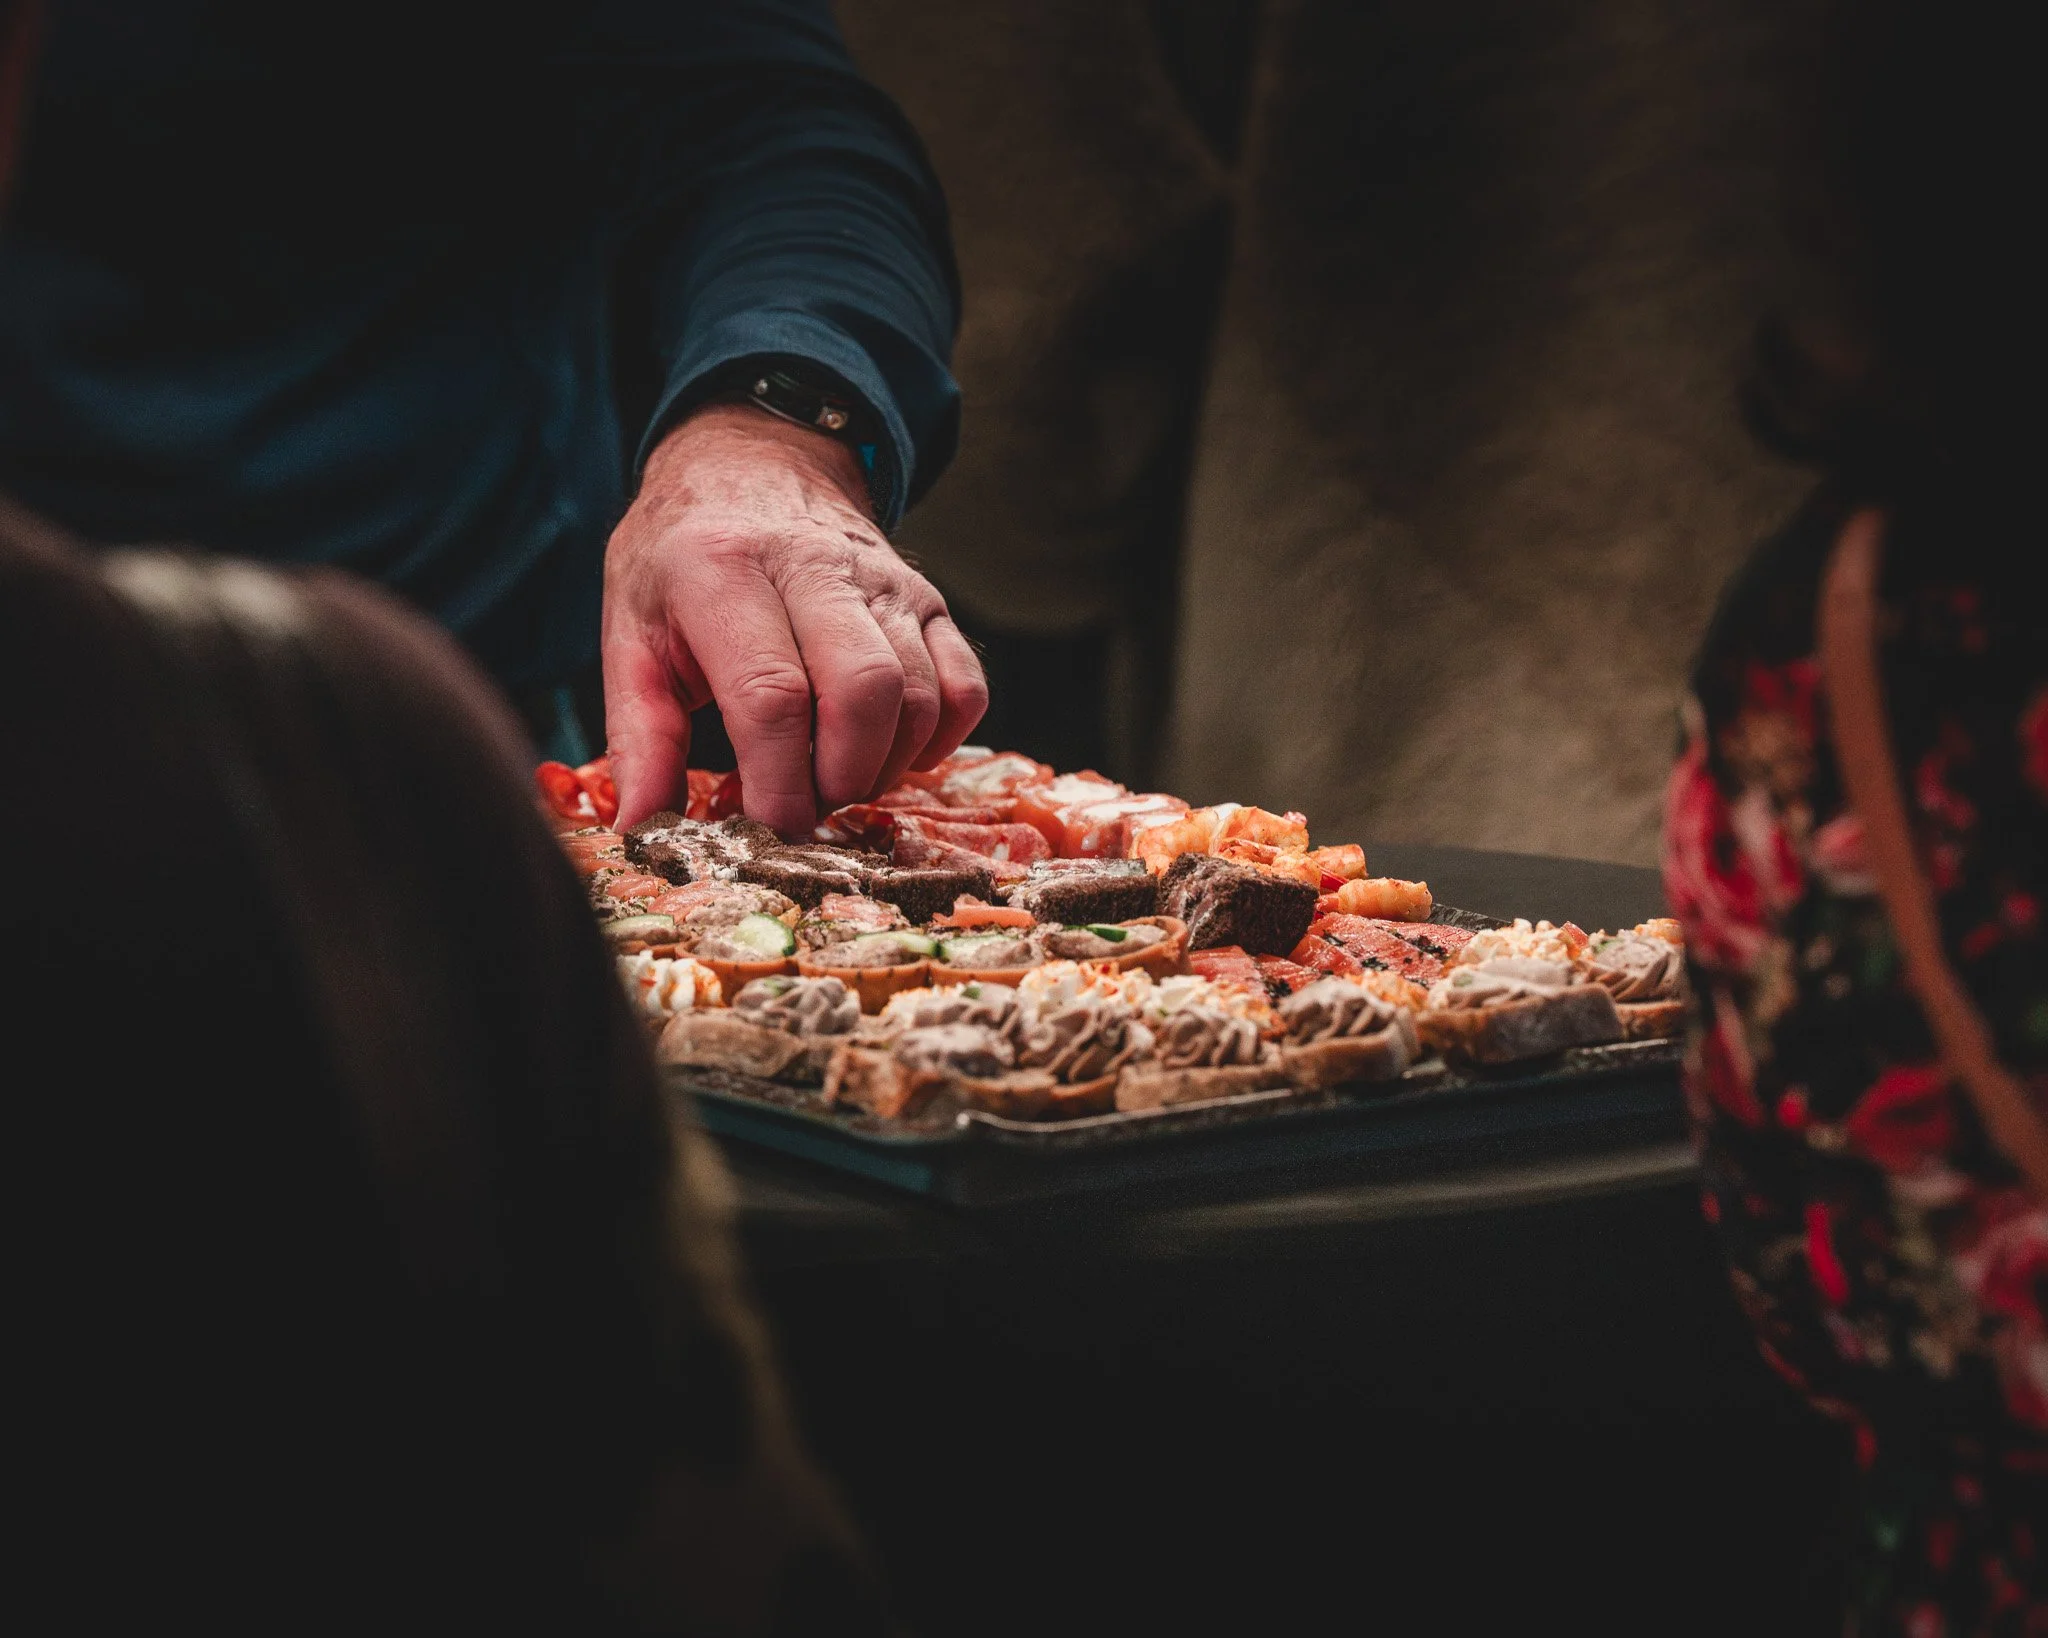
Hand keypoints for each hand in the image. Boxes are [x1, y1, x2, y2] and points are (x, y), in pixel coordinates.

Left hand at [603, 401, 987, 833]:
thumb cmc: (681, 559)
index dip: (777, 785)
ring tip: (834, 779)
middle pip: (863, 694)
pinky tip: (886, 751)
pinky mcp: (929, 599)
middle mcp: (816, 566)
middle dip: (840, 779)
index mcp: (723, 569)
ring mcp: (885, 580)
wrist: (753, 464)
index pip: (771, 697)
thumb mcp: (630, 633)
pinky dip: (935, 741)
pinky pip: (963, 689)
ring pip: (918, 698)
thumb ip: (638, 737)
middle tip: (805, 806)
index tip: (765, 832)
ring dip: (884, 767)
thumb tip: (640, 831)